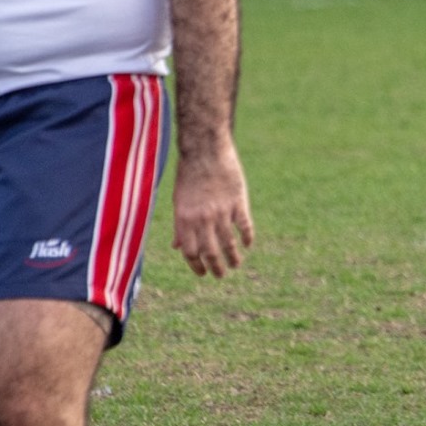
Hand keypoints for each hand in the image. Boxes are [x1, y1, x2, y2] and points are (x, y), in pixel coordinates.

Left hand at [172, 139, 253, 277]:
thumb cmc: (188, 174)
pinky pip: (244, 225)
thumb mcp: (178, 201)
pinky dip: (247, 237)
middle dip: (216, 267)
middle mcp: (202, 218)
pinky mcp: (238, 202)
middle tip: (221, 275)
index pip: (190, 251)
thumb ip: (180, 225)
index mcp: (184, 219)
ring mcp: (221, 211)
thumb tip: (178, 246)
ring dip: (233, 257)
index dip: (196, 266)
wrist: (205, 150)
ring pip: (229, 242)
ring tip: (236, 265)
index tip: (203, 273)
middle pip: (210, 251)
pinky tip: (248, 244)